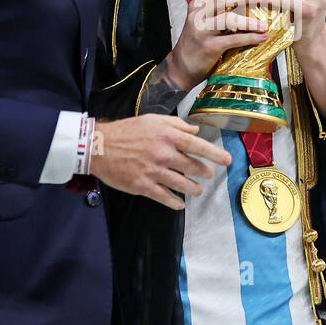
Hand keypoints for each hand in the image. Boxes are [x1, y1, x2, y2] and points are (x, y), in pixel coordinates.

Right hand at [91, 114, 231, 209]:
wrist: (99, 146)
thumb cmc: (127, 130)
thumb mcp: (152, 120)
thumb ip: (176, 124)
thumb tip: (195, 131)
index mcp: (168, 136)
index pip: (198, 146)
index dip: (215, 154)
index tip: (227, 161)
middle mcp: (164, 154)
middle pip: (192, 167)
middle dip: (204, 172)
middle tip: (208, 175)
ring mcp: (154, 172)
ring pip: (181, 184)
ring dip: (193, 188)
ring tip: (197, 190)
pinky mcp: (143, 186)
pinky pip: (164, 197)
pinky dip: (174, 202)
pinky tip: (179, 204)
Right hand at [168, 0, 270, 89]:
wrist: (181, 68)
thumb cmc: (197, 44)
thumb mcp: (203, 22)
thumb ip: (218, 11)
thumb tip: (246, 1)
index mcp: (197, 4)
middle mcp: (198, 14)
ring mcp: (202, 30)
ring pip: (229, 18)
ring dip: (250, 20)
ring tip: (265, 24)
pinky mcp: (208, 46)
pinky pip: (232, 39)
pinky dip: (249, 38)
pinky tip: (262, 37)